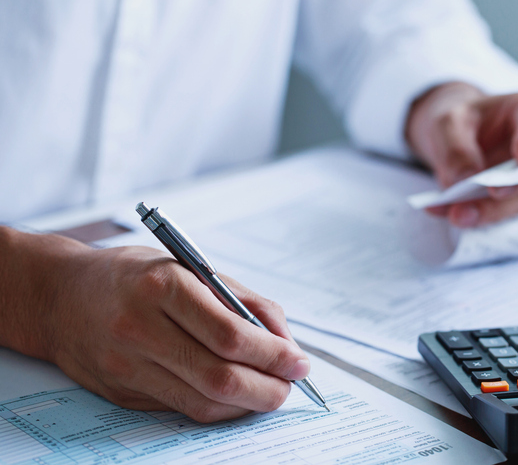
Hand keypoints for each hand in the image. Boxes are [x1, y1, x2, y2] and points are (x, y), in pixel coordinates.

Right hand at [0, 229, 308, 422]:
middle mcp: (140, 328)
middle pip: (219, 376)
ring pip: (202, 401)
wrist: (59, 296)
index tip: (299, 362)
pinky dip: (219, 408)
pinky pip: (182, 409)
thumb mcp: (191, 268)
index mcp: (163, 287)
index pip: (230, 335)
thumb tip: (284, 340)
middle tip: (291, 384)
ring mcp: (127, 365)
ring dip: (247, 404)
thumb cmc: (134, 276)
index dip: (273, 355)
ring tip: (271, 391)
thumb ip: (242, 301)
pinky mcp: (121, 392)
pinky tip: (236, 397)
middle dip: (268, 388)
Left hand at [406, 82, 517, 226]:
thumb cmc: (460, 120)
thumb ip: (456, 150)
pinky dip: (477, 214)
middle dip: (512, 187)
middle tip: (489, 193)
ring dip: (490, 210)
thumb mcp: (448, 124)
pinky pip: (503, 210)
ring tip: (456, 214)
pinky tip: (449, 212)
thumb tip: (466, 180)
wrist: (455, 135)